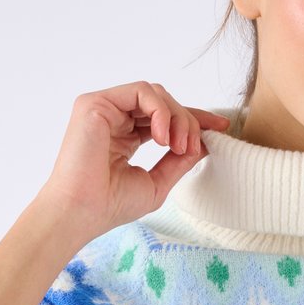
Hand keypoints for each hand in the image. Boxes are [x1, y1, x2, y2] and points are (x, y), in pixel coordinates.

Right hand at [40, 81, 230, 241]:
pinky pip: (141, 91)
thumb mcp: (157, 182)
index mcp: (124, 136)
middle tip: (194, 148)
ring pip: (155, 94)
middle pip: (163, 103)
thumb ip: (178, 161)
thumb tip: (204, 143)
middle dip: (189, 121)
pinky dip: (161, 111)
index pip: (163, 118)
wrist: (82, 212)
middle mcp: (113, 118)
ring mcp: (103, 108)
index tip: (221, 128)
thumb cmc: (110, 205)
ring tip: (179, 146)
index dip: (194, 119)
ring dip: (177, 117)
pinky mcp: (95, 103)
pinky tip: (165, 137)